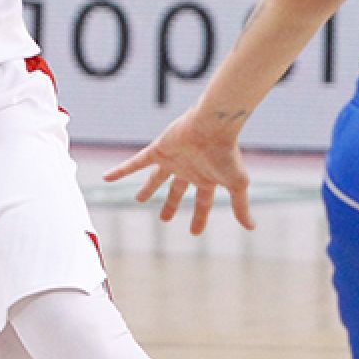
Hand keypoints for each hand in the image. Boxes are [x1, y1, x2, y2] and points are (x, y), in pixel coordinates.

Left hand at [103, 107, 255, 234]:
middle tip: (165, 219)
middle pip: (177, 192)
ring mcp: (172, 160)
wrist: (212, 126)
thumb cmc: (227, 154)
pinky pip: (135, 163)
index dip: (198, 218)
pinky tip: (106, 177)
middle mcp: (188, 170)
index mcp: (207, 179)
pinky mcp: (158, 150)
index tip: (195, 233)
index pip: (202, 204)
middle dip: (172, 205)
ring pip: (157, 178)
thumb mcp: (237, 184)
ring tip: (139, 199)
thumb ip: (241, 206)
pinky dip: (121, 170)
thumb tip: (252, 227)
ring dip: (148, 188)